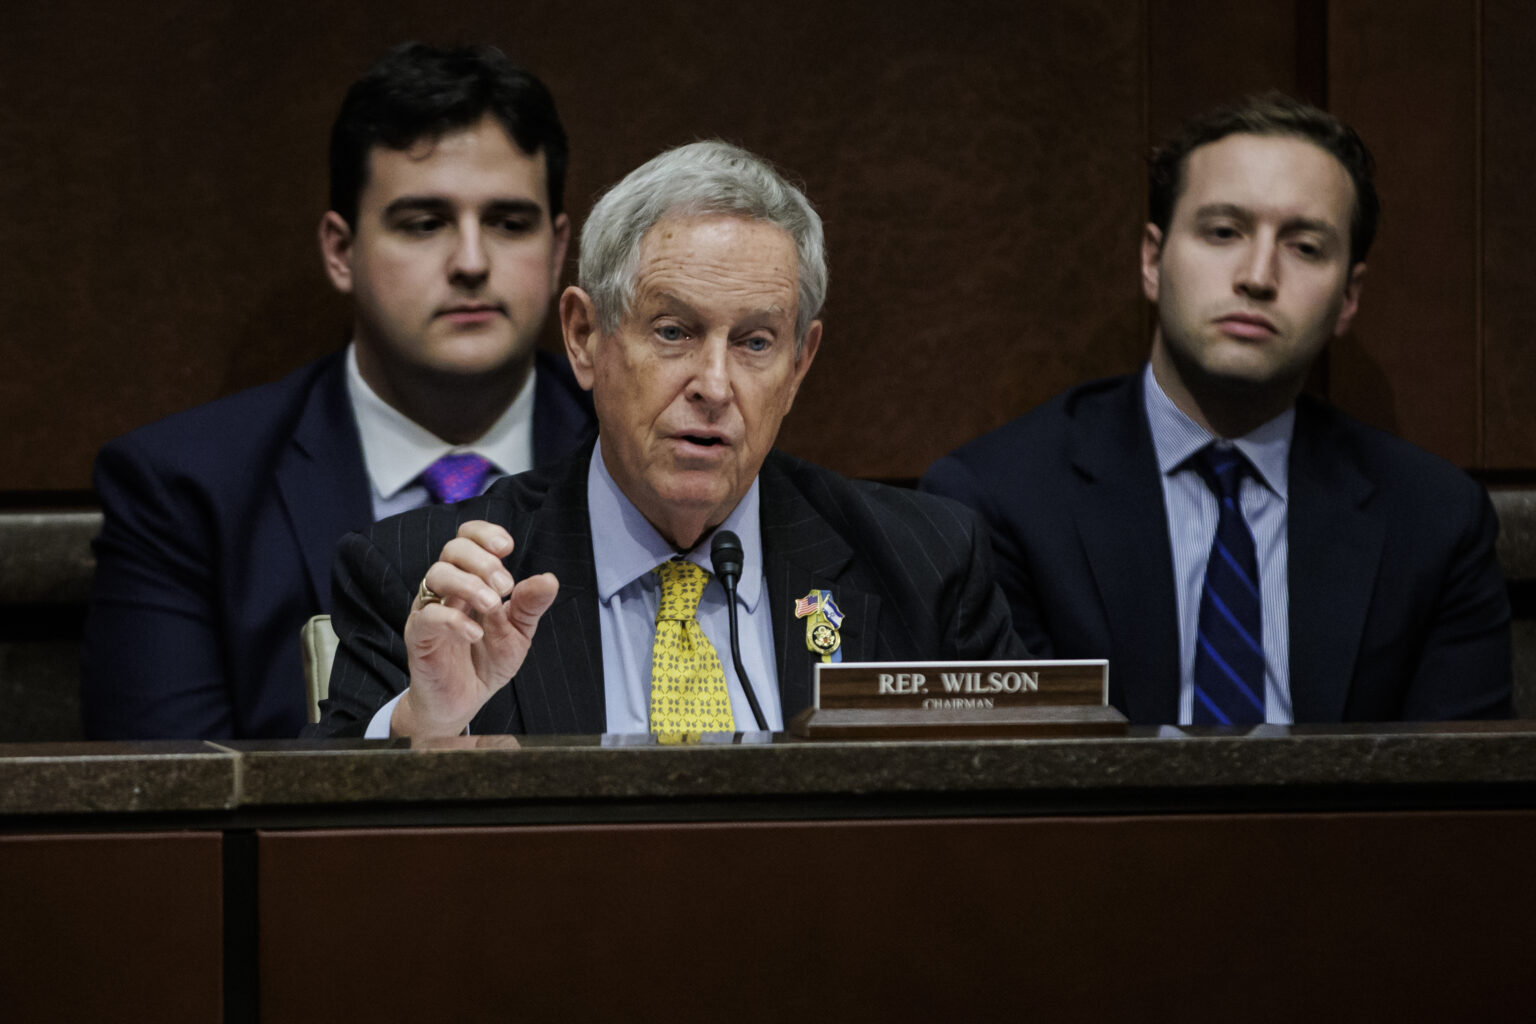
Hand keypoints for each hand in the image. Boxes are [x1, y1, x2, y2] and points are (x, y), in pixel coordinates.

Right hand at [391, 520, 557, 737]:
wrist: (462, 702)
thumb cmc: (486, 662)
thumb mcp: (518, 633)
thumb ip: (530, 606)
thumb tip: (549, 579)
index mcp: (470, 579)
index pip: (467, 538)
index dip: (484, 534)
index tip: (507, 547)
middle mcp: (447, 589)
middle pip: (453, 549)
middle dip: (483, 560)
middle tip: (506, 586)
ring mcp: (429, 610)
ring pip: (436, 574)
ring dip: (469, 584)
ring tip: (492, 605)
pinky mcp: (418, 636)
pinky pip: (428, 617)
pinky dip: (454, 620)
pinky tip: (475, 633)